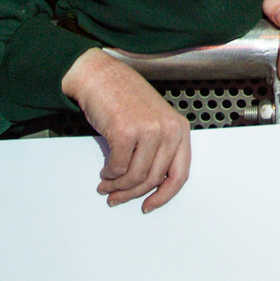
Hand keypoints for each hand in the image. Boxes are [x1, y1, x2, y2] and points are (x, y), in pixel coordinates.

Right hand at [61, 50, 190, 210]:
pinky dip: (109, 174)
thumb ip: (160, 148)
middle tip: (117, 197)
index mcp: (179, 128)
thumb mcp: (154, 120)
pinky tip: (104, 171)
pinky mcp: (126, 132)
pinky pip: (118, 167)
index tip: (150, 205)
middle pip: (153, 179)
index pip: (180, 174)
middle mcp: (168, 129)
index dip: (164, 196)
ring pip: (134, 177)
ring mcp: (148, 130)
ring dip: (117, 186)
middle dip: (132, 194)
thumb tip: (151, 184)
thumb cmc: (124, 96)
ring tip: (107, 185)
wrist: (100, 76)